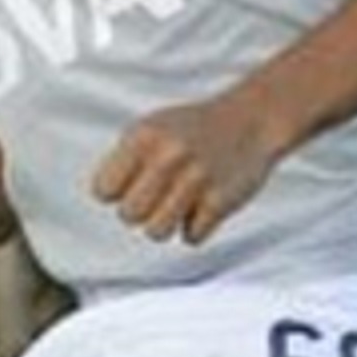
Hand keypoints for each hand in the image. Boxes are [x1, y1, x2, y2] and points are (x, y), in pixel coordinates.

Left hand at [90, 95, 278, 245]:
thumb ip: (125, 160)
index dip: (117, 193)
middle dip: (141, 211)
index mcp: (144, 136)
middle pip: (129, 216)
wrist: (252, 119)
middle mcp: (168, 156)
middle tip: (159, 196)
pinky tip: (205, 204)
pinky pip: (191, 238)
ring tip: (179, 203)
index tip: (133, 185)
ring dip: (167, 224)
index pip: (104, 190)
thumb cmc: (195, 129)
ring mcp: (196, 179)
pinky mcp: (221, 200)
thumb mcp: (152, 128)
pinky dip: (197, 227)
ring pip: (156, 232)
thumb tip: (106, 196)